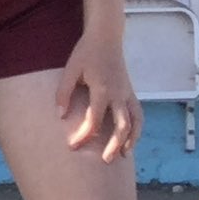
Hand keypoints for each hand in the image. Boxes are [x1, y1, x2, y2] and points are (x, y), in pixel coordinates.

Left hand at [56, 31, 140, 162]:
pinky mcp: (130, 92)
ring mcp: (128, 93)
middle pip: (121, 126)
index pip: (94, 120)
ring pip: (135, 121)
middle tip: (104, 160)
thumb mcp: (70, 71)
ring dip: (130, 140)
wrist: (106, 39)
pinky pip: (138, 114)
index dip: (83, 135)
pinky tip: (130, 141)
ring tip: (122, 156)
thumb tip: (60, 116)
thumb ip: (63, 93)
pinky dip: (137, 129)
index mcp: (102, 89)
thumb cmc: (85, 54)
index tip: (73, 146)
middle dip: (114, 145)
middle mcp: (119, 94)